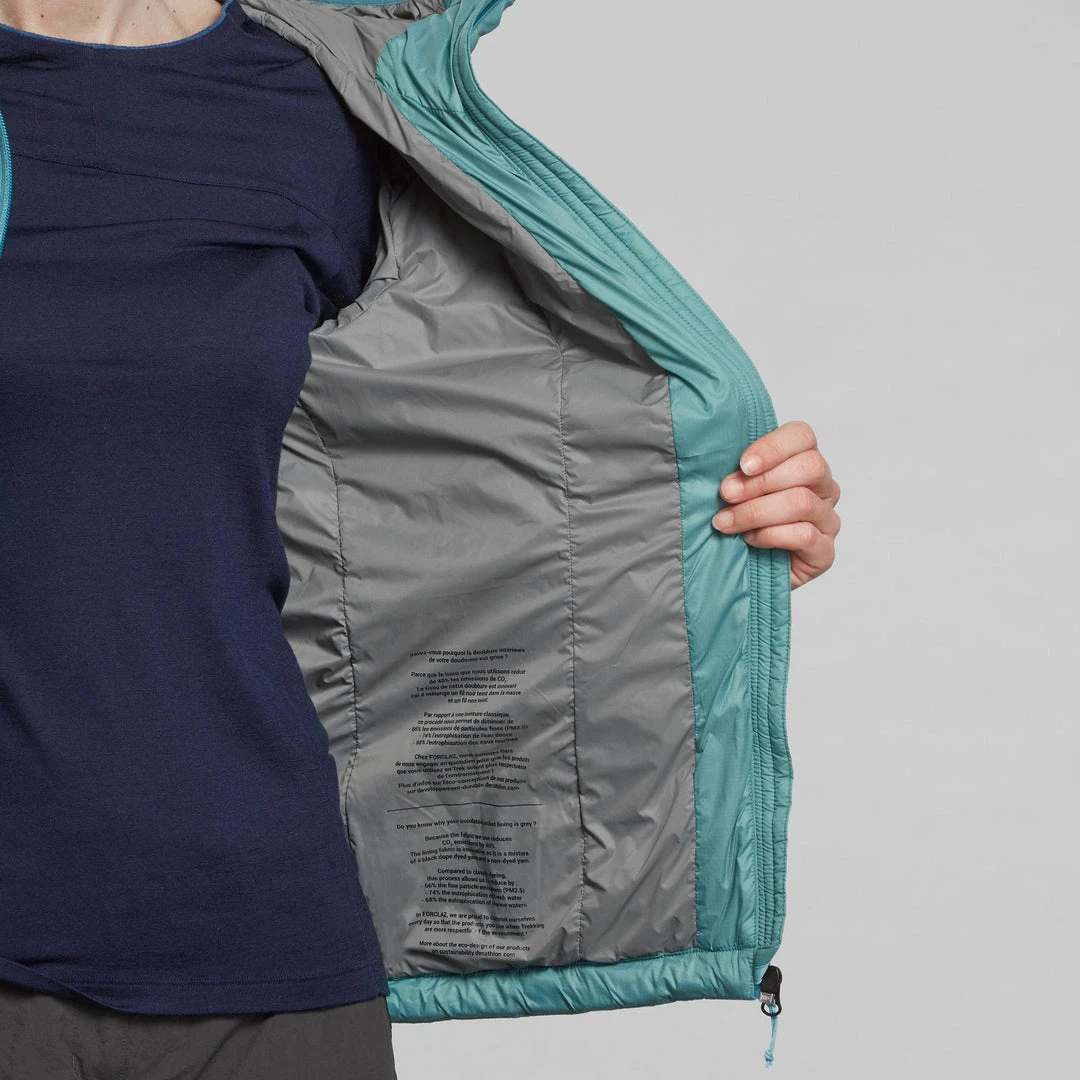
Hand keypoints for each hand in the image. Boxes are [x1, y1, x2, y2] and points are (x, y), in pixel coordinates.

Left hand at [711, 420, 840, 589]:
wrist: (741, 574)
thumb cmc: (737, 523)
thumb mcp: (733, 491)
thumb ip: (735, 472)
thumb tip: (717, 459)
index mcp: (802, 462)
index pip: (802, 436)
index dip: (772, 447)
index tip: (742, 465)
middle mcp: (823, 488)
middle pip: (810, 466)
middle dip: (761, 482)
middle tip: (727, 495)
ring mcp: (827, 521)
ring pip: (802, 502)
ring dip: (756, 511)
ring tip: (726, 522)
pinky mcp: (825, 553)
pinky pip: (804, 535)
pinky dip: (770, 535)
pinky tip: (750, 539)